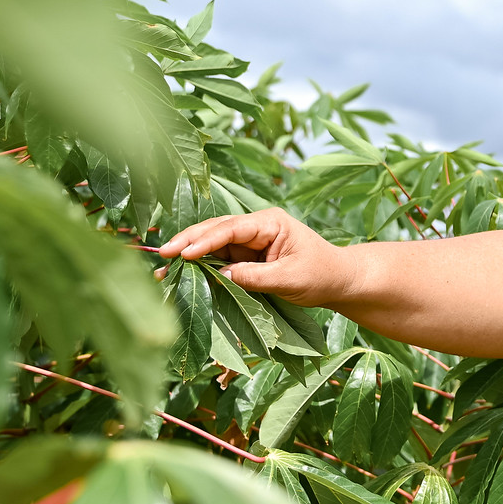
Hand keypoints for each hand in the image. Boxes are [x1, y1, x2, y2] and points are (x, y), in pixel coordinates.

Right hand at [157, 208, 353, 306]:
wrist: (340, 281)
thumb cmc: (321, 275)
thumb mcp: (290, 278)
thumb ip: (254, 277)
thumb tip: (220, 277)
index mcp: (270, 222)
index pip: (231, 228)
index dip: (205, 240)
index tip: (183, 253)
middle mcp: (256, 227)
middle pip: (215, 231)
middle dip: (188, 242)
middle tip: (162, 256)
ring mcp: (250, 241)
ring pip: (213, 245)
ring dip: (190, 256)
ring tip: (163, 268)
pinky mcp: (247, 257)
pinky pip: (220, 260)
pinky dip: (202, 268)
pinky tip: (183, 275)